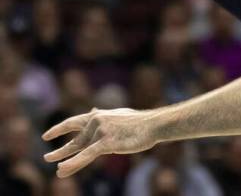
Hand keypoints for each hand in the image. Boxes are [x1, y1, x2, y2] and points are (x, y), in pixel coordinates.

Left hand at [43, 108, 158, 177]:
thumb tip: (93, 109)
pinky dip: (73, 163)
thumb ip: (103, 115)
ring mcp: (100, 132)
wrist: (154, 124)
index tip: (46, 136)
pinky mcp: (106, 143)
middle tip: (47, 158)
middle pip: (75, 139)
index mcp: (99, 115)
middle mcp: (97, 122)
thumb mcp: (119, 115)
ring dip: (65, 160)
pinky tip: (62, 170)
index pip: (74, 122)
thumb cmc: (140, 121)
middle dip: (60, 150)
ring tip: (57, 170)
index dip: (59, 129)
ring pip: (79, 150)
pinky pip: (86, 155)